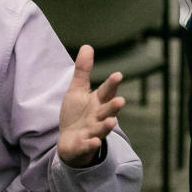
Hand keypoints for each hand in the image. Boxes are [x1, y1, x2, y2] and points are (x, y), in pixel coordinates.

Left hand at [57, 45, 125, 167]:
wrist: (70, 141)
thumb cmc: (76, 113)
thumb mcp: (77, 90)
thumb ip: (83, 70)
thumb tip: (87, 46)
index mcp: (98, 102)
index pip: (106, 92)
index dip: (112, 84)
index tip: (118, 75)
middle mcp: (98, 117)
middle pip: (108, 111)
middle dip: (114, 106)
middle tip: (120, 100)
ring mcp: (92, 132)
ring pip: (101, 129)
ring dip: (106, 126)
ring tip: (111, 122)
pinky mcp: (83, 146)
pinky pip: (87, 146)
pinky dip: (90, 144)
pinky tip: (93, 141)